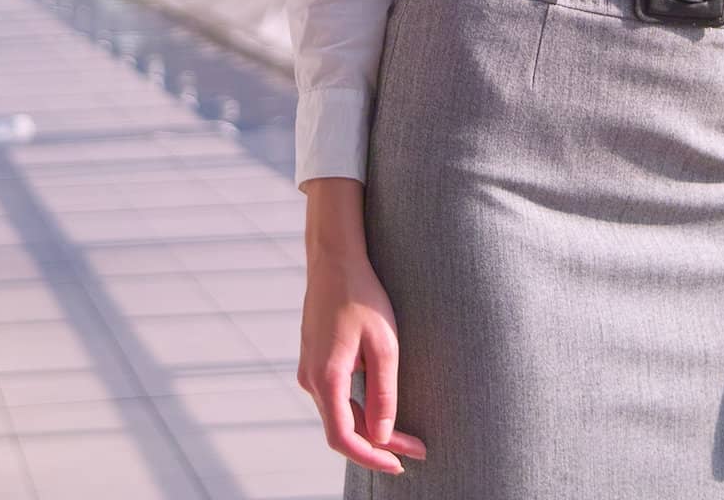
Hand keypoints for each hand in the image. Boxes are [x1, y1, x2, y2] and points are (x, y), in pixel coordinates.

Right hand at [297, 254, 427, 474]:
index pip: (343, 438)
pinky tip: (379, 410)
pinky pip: (335, 397)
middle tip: (414, 450)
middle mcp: (311, 379)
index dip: (371, 457)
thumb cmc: (363, 297)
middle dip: (378, 444)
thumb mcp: (384, 344)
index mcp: (326, 377)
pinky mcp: (314, 361)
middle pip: (343, 429)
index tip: (401, 464)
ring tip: (404, 435)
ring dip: (368, 428)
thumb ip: (384, 393)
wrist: (335, 260)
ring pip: (339, 414)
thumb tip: (381, 436)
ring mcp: (309, 370)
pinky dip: (357, 410)